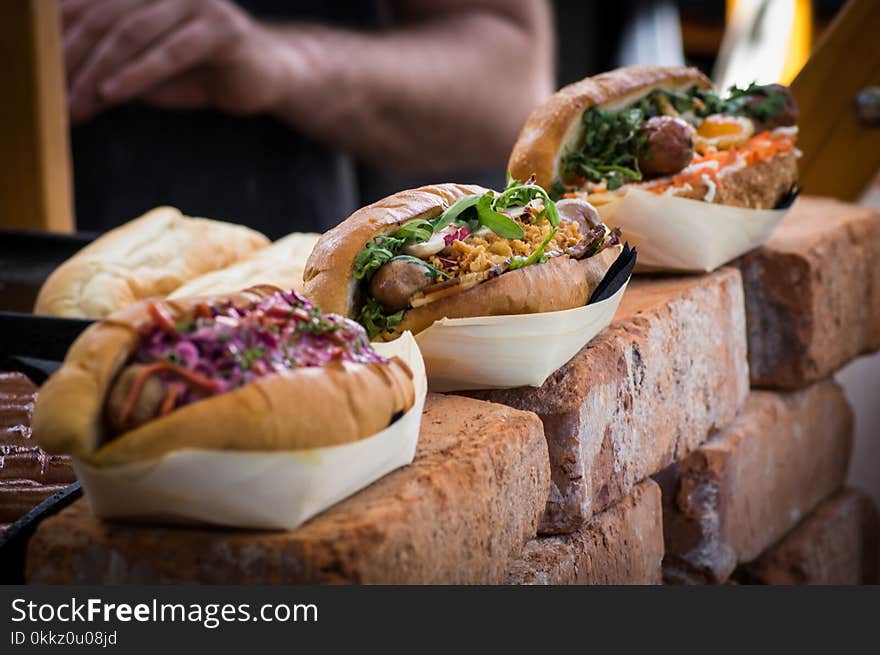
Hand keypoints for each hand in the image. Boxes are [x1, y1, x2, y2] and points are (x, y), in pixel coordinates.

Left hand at [62, 0, 283, 122]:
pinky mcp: (220, 26)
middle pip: (103, 18)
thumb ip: (109, 63)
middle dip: (73, 62)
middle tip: (56, 101)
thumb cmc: (201, 72)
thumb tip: (58, 79)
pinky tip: (113, 93)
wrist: (264, 75)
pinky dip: (138, 73)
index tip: (39, 83)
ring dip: (100, 71)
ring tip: (79, 104)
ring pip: (132, 32)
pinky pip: (171, 51)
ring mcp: (193, 1)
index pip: (86, 10)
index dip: (59, 45)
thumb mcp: (144, 69)